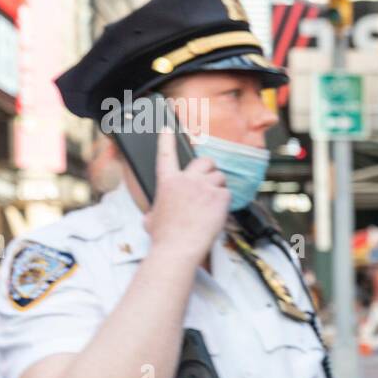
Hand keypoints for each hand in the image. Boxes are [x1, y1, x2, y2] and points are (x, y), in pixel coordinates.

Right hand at [143, 126, 230, 264]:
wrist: (178, 248)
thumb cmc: (164, 237)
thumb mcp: (151, 219)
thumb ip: (154, 210)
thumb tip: (152, 216)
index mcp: (167, 182)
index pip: (166, 154)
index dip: (167, 139)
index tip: (167, 128)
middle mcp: (186, 180)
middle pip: (205, 160)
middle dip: (209, 168)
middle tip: (208, 180)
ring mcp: (204, 187)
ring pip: (219, 177)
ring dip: (218, 188)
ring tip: (211, 204)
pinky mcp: (219, 197)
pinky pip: (227, 193)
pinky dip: (224, 202)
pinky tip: (216, 213)